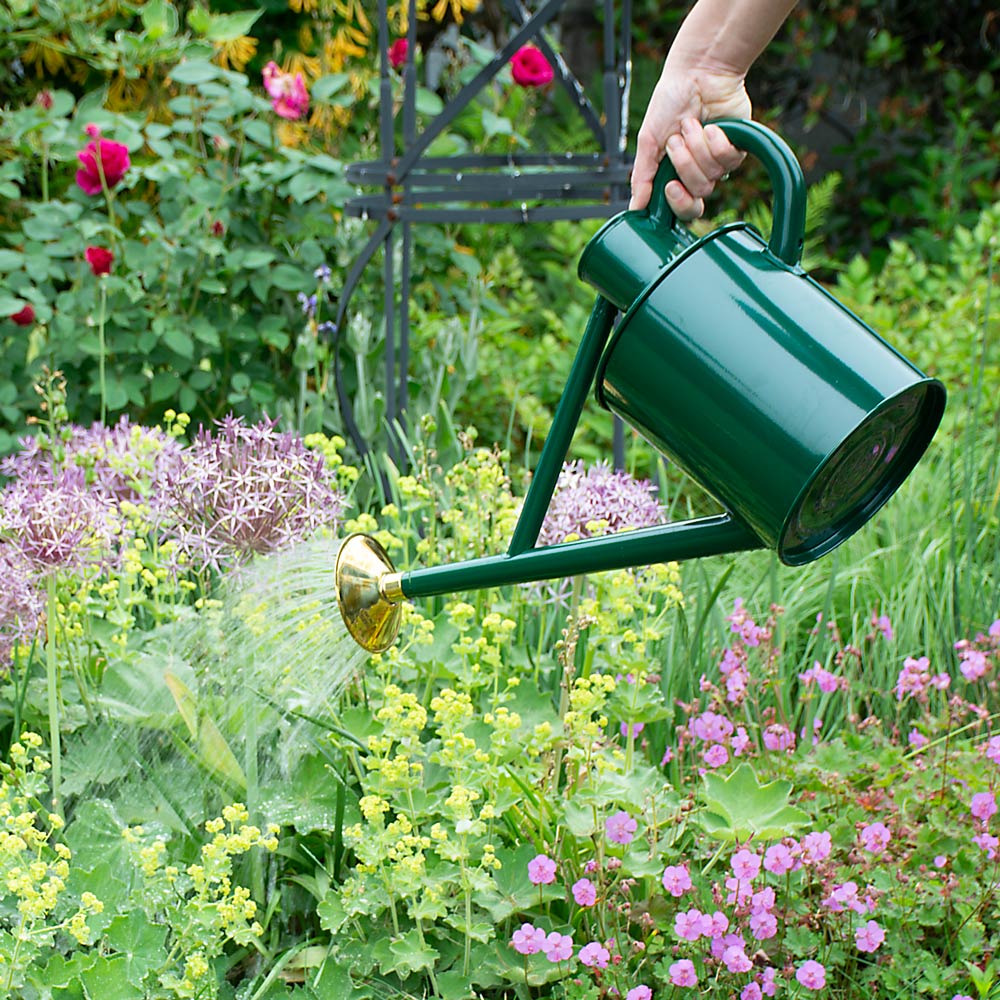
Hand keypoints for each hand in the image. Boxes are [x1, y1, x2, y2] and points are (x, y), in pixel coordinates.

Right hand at [628, 69, 751, 217]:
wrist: (697, 73)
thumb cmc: (671, 101)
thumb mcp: (648, 140)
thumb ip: (642, 177)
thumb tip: (636, 208)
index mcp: (677, 173)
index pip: (685, 207)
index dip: (680, 203)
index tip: (670, 188)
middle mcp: (700, 170)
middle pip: (699, 193)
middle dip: (686, 167)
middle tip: (676, 143)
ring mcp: (719, 160)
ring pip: (713, 175)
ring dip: (698, 147)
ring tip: (691, 124)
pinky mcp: (738, 147)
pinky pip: (729, 160)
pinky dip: (716, 142)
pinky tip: (711, 125)